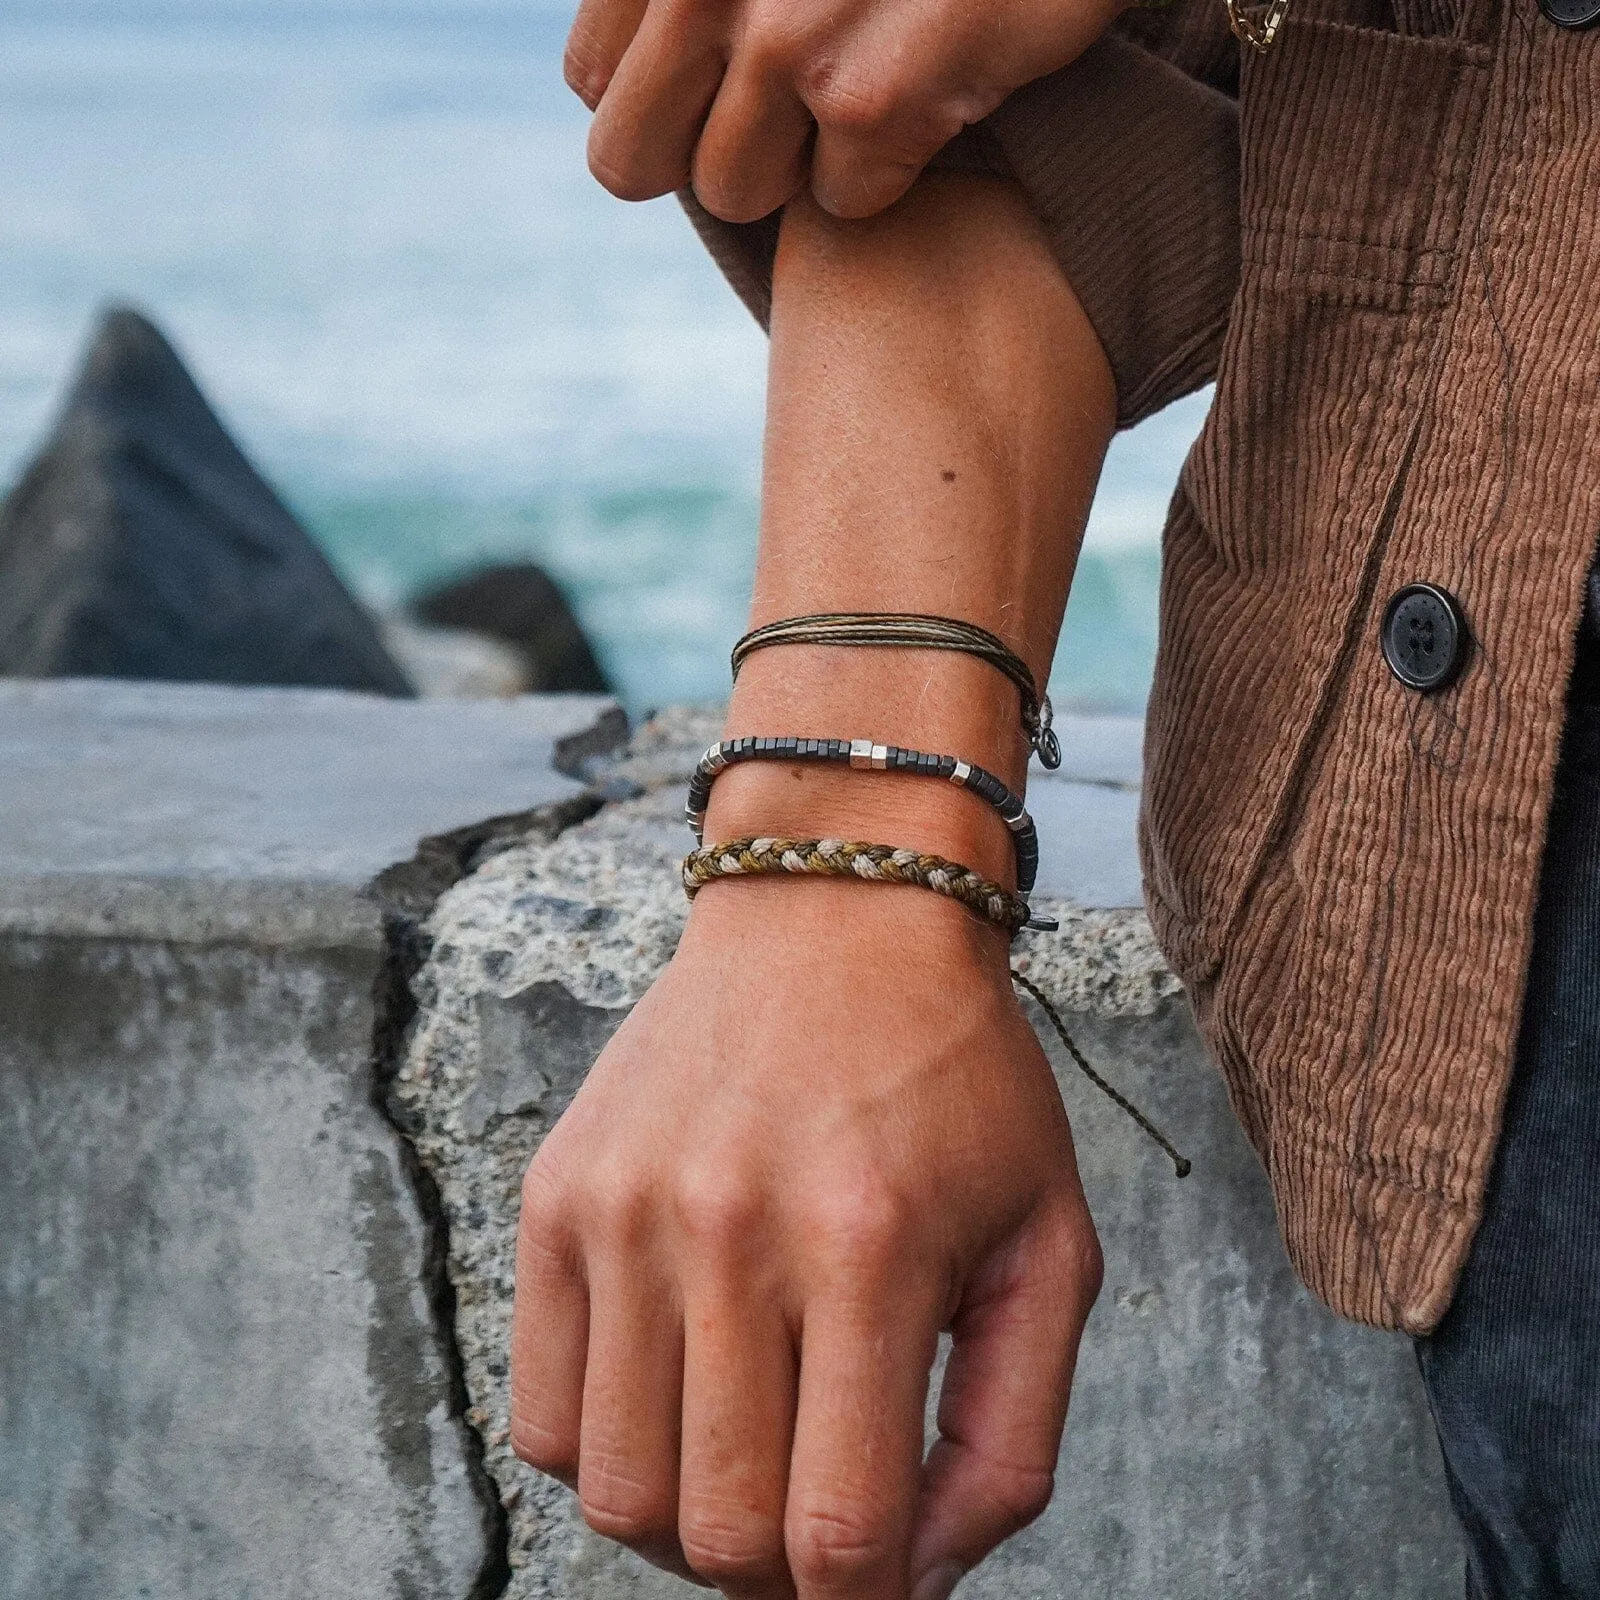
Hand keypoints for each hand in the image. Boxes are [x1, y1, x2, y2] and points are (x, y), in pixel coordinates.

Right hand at [510, 878, 1101, 1599]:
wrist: (835, 917)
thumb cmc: (957, 1081)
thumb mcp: (1046, 1243)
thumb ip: (1010, 1435)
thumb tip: (918, 1580)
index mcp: (869, 1248)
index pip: (838, 1533)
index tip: (881, 1572)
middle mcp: (728, 1230)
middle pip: (719, 1534)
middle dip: (780, 1577)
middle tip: (817, 1516)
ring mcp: (624, 1211)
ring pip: (614, 1492)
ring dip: (688, 1522)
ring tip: (744, 1455)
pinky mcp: (557, 1194)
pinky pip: (540, 1412)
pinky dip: (604, 1449)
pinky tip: (674, 1394)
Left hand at [565, 0, 1128, 222]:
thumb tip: (613, 87)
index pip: (592, 82)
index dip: (660, 105)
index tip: (722, 88)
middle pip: (632, 164)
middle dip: (705, 156)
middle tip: (782, 122)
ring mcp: (787, 38)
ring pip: (736, 194)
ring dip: (801, 167)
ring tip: (870, 85)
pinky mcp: (877, 97)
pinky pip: (843, 205)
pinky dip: (893, 172)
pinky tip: (938, 89)